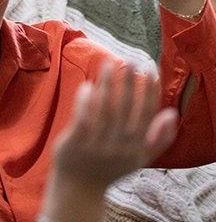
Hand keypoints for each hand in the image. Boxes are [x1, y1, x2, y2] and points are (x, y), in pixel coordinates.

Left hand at [52, 63, 176, 193]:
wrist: (79, 189)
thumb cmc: (111, 168)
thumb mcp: (139, 158)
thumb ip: (159, 139)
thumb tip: (172, 113)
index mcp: (136, 148)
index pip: (147, 114)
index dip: (150, 90)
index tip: (150, 69)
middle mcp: (119, 146)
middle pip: (126, 108)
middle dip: (130, 82)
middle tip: (130, 59)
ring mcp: (97, 145)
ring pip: (105, 108)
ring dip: (108, 83)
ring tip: (108, 63)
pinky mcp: (76, 143)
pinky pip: (83, 117)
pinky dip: (85, 100)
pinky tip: (87, 84)